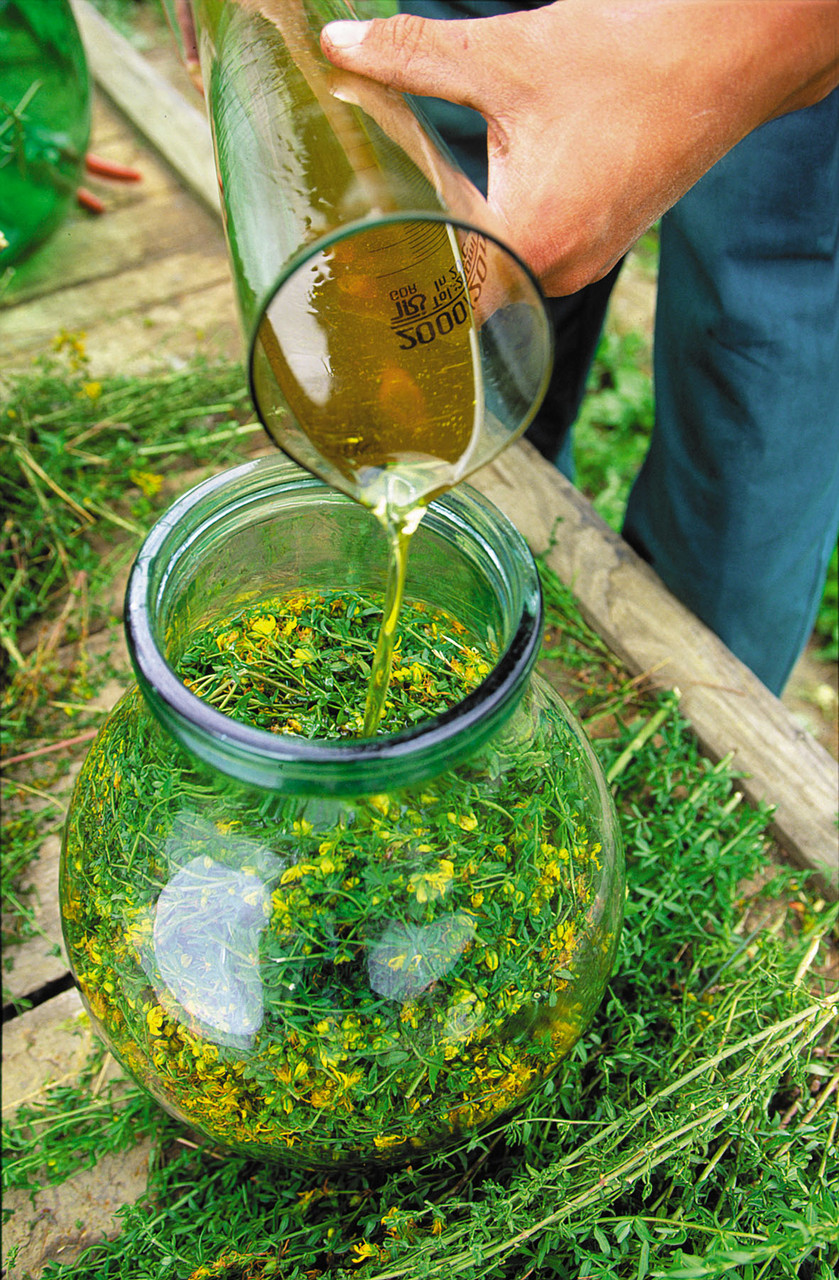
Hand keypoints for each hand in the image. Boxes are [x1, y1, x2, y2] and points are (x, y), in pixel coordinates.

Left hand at [321, 0, 838, 294]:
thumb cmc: (625, 58)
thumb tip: (339, 46)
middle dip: (414, 269)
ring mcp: (581, 265)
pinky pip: (528, 260)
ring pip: (496, 278)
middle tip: (356, 259)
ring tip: (400, 232)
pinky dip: (495, 240)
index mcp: (530, 240)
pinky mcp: (597, 246)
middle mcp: (556, 272)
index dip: (390, 293)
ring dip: (457, 253)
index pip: (438, 300)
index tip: (348, 284)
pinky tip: (464, 212)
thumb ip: (413, 56)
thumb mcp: (505, 55)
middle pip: (461, 293)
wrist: (727, 58)